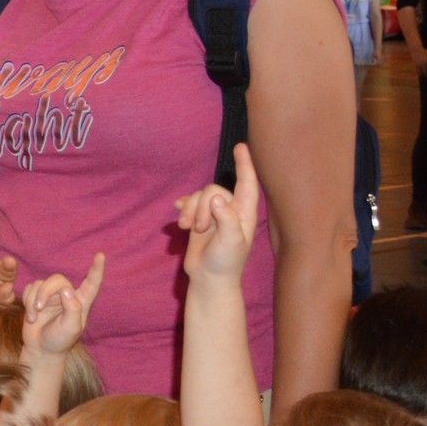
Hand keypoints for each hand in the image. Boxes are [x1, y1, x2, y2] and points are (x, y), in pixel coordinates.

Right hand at [20, 253, 104, 357]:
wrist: (40, 349)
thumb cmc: (60, 340)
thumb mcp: (71, 328)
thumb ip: (72, 309)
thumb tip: (66, 290)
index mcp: (81, 302)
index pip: (92, 283)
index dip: (97, 269)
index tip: (100, 256)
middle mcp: (67, 296)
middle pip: (57, 280)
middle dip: (45, 292)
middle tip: (39, 308)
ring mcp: (51, 297)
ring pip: (41, 284)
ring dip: (33, 300)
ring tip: (34, 317)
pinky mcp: (36, 298)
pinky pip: (29, 288)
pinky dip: (26, 301)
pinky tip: (31, 316)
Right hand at [174, 143, 259, 284]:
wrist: (210, 278)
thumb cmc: (226, 262)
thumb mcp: (232, 241)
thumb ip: (227, 218)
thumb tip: (216, 198)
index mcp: (244, 213)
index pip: (247, 183)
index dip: (245, 165)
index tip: (240, 147)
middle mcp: (230, 210)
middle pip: (212, 190)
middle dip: (201, 206)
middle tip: (200, 228)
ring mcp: (213, 214)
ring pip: (198, 197)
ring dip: (190, 212)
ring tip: (189, 230)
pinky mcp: (198, 220)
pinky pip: (188, 204)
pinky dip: (182, 209)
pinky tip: (179, 219)